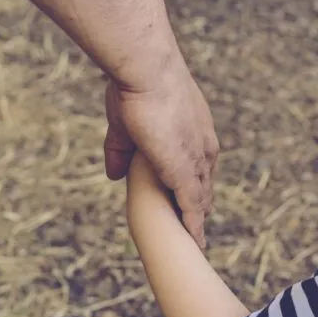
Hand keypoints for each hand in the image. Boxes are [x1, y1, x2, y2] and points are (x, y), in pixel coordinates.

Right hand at [104, 71, 218, 247]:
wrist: (148, 73)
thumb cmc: (136, 89)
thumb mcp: (125, 126)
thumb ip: (120, 152)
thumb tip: (114, 175)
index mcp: (194, 131)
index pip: (197, 164)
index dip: (193, 183)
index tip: (190, 198)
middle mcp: (203, 147)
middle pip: (204, 184)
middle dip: (200, 205)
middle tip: (196, 226)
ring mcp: (197, 161)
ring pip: (201, 199)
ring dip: (198, 221)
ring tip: (197, 243)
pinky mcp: (186, 173)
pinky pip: (193, 207)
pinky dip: (194, 225)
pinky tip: (196, 241)